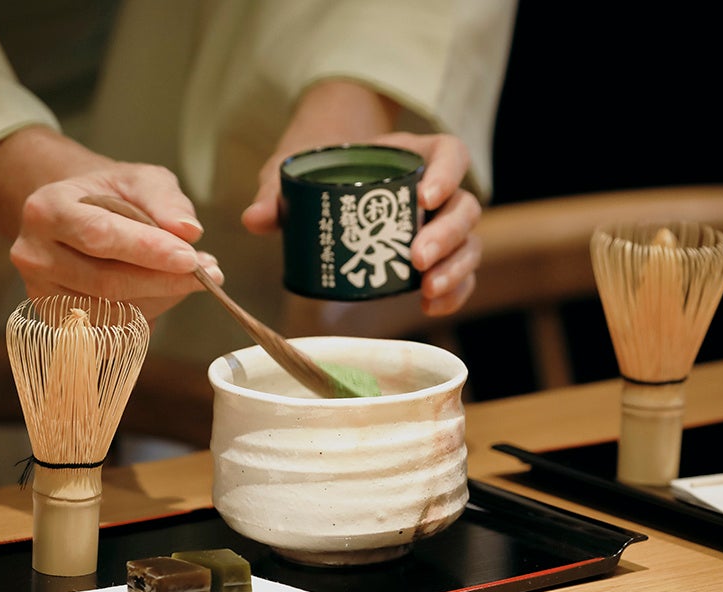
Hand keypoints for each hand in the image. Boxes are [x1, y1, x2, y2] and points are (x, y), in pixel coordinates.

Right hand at [10, 162, 222, 320]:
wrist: (78, 216)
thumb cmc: (110, 195)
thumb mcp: (140, 180)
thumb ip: (165, 200)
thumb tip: (190, 231)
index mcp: (47, 210)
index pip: (100, 235)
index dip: (148, 250)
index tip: (191, 258)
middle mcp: (34, 254)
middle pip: (106, 282)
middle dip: (164, 281)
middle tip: (209, 274)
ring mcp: (41, 293)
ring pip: (111, 313)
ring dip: (160, 301)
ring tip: (191, 279)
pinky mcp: (56, 321)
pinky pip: (109, 333)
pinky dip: (145, 317)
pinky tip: (162, 294)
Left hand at [243, 131, 480, 315]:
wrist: (325, 182)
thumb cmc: (318, 169)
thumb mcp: (295, 172)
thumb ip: (276, 193)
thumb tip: (254, 219)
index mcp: (413, 155)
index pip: (449, 153)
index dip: (447, 174)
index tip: (424, 199)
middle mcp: (436, 190)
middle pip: (464, 207)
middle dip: (446, 235)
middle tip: (416, 258)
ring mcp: (440, 224)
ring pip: (468, 243)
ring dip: (454, 268)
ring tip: (427, 291)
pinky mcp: (438, 256)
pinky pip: (460, 273)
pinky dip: (453, 292)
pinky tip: (432, 307)